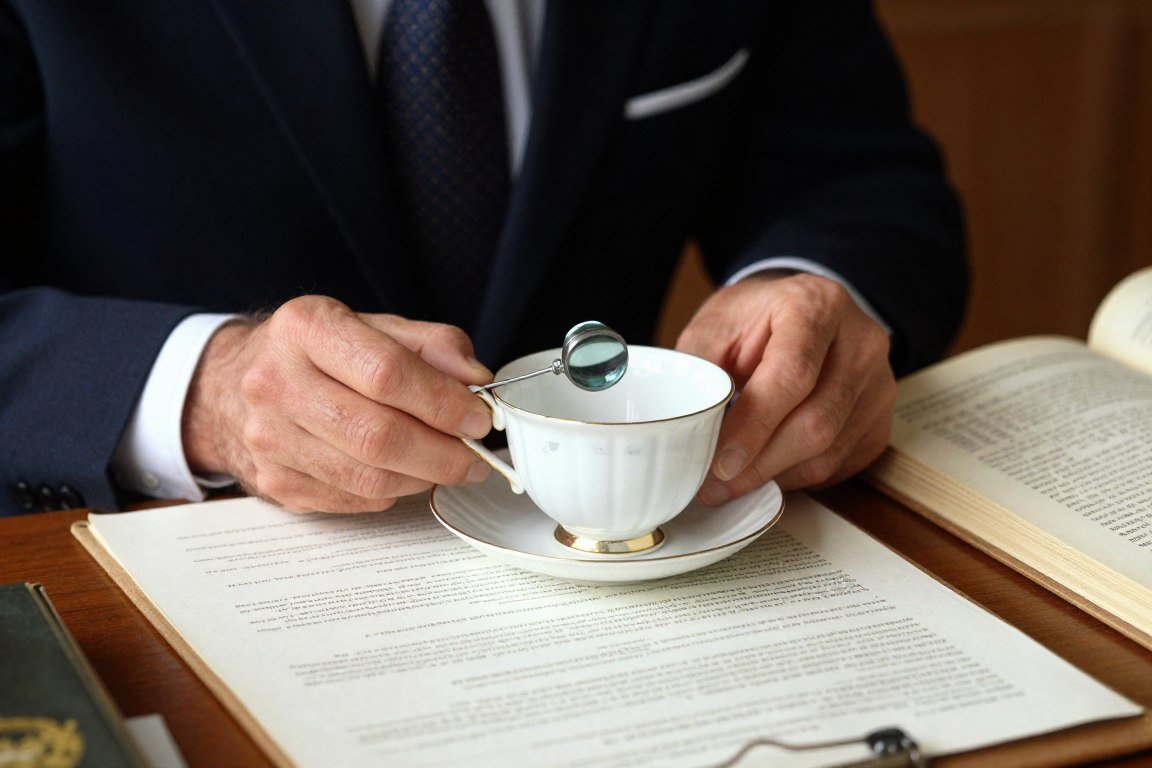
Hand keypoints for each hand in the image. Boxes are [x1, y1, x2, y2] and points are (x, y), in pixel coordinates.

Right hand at [182, 295, 493, 512]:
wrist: (233, 383)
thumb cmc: (317, 353)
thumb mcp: (373, 327)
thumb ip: (433, 346)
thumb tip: (476, 379)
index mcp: (305, 328)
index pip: (386, 373)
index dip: (443, 402)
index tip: (479, 417)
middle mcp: (276, 382)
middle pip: (378, 435)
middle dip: (443, 453)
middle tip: (475, 454)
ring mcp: (270, 438)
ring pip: (369, 479)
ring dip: (425, 478)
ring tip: (450, 464)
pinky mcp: (274, 482)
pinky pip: (354, 500)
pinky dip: (393, 492)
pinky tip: (405, 472)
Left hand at [676, 273, 895, 501]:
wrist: (797, 315)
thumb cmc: (752, 322)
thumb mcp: (714, 329)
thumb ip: (702, 374)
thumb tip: (689, 434)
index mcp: (815, 306)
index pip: (792, 375)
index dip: (754, 427)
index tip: (720, 463)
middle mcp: (860, 342)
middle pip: (817, 422)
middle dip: (759, 465)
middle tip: (714, 487)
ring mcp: (879, 383)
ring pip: (829, 451)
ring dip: (775, 476)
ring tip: (732, 483)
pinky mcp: (880, 419)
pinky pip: (839, 463)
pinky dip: (796, 477)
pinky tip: (766, 470)